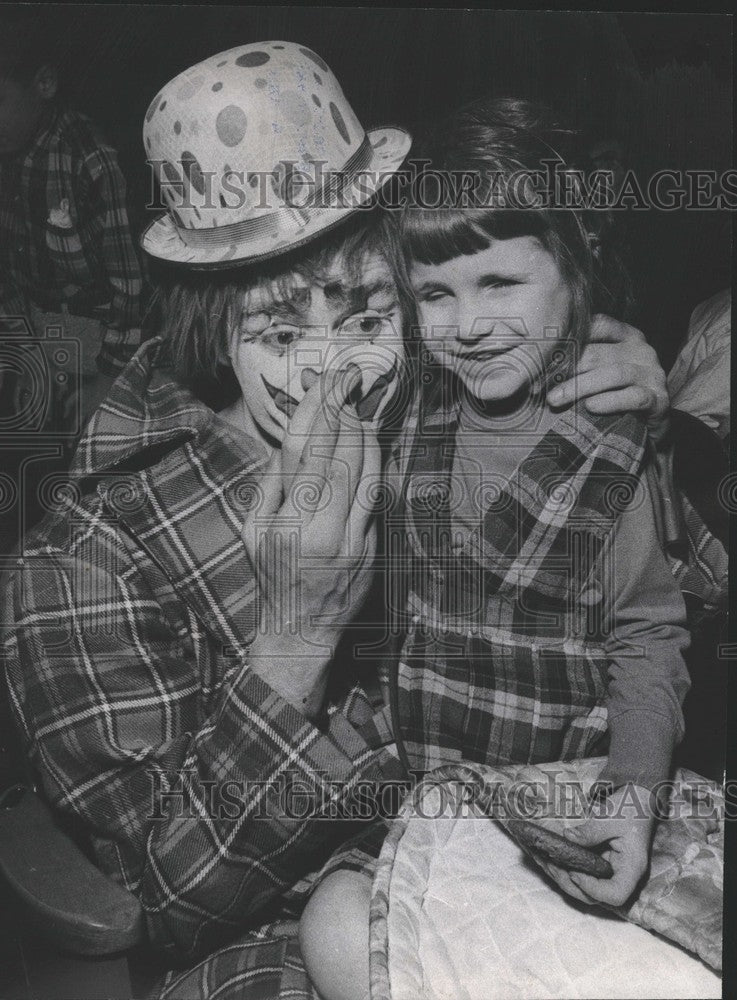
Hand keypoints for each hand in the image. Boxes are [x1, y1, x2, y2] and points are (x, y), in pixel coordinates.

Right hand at [242, 368, 380, 717]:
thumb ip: (269, 483)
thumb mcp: (253, 530)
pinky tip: (370, 447)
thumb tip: (290, 439)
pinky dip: (376, 465)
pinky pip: (378, 495)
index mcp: (287, 520)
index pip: (305, 449)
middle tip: (347, 382)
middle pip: (341, 452)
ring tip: (357, 410)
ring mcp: (353, 539)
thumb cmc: (271, 576)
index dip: (319, 408)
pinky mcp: (374, 548)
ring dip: (365, 433)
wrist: (301, 630)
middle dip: (345, 411)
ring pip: (368, 470)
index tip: (327, 379)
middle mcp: (323, 527)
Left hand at [540, 784, 654, 907]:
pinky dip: (563, 868)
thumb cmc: (631, 809)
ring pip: (584, 888)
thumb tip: (567, 837)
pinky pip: (580, 873)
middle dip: (570, 883)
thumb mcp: (612, 818)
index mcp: (632, 867)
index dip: (593, 890)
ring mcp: (608, 872)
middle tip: (550, 864)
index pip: (615, 894)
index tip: (575, 873)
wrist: (638, 801)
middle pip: (595, 897)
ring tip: (541, 860)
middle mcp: (620, 875)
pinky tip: (545, 857)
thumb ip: (591, 831)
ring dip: (561, 878)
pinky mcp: (598, 865)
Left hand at [548, 315, 669, 440]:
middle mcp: (642, 351)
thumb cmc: (616, 396)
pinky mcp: (659, 399)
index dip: (566, 340)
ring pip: (614, 374)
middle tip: (539, 385)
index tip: (539, 356)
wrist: (649, 428)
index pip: (596, 325)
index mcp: (627, 336)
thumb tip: (536, 365)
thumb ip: (580, 361)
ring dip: (580, 386)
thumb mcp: (599, 373)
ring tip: (555, 399)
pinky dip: (610, 401)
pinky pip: (633, 397)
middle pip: (598, 353)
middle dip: (566, 369)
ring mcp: (653, 374)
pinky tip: (590, 407)